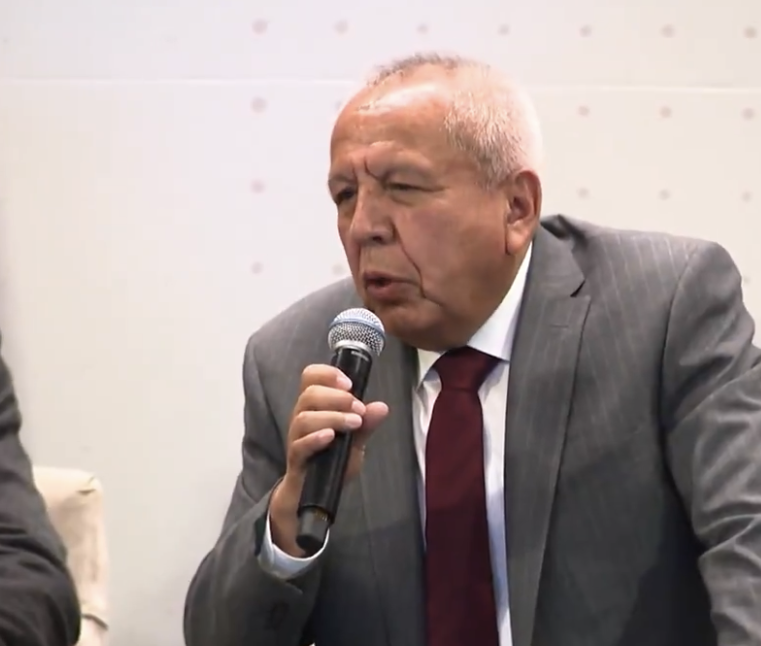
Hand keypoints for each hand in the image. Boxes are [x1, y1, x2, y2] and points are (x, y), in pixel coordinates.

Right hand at [269, 364, 387, 555]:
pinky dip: (315, 438)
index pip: (311, 377)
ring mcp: (297, 438)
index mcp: (315, 407)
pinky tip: (331, 437)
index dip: (327, 373)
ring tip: (353, 424)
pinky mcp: (295, 459)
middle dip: (337, 397)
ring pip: (304, 417)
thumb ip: (366, 425)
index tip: (349, 383)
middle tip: (358, 409)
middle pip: (309, 394)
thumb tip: (382, 407)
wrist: (313, 495)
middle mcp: (302, 417)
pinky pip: (300, 444)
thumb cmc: (331, 462)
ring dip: (332, 416)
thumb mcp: (354, 442)